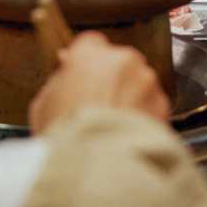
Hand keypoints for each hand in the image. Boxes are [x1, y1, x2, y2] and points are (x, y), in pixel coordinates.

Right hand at [28, 31, 170, 132]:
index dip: (86, 61)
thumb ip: (58, 82)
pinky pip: (152, 104)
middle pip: (119, 62)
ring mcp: (146, 80)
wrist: (98, 164)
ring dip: (129, 96)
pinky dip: (143, 115)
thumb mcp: (44, 105)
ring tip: (111, 124)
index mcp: (90, 54)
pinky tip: (125, 133)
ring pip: (138, 82)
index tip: (82, 73)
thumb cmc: (66, 135)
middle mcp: (123, 59)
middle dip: (111, 78)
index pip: (91, 43)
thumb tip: (65, 74)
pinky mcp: (162, 103)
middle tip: (96, 105)